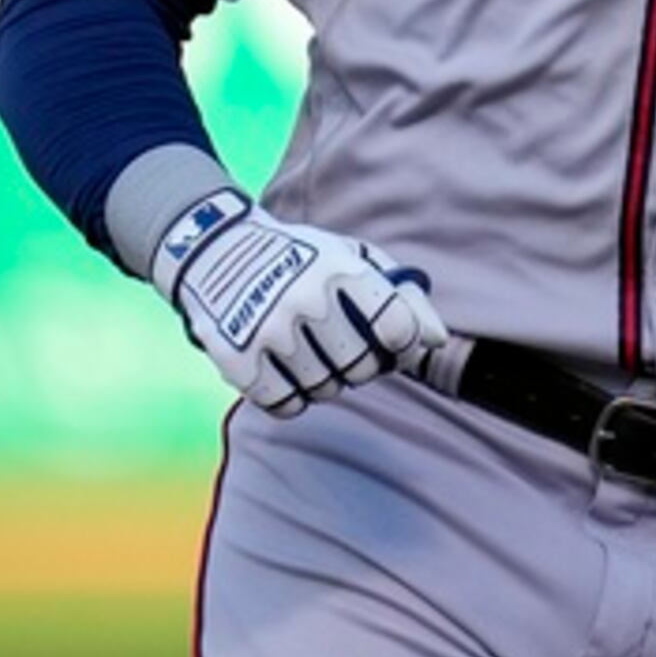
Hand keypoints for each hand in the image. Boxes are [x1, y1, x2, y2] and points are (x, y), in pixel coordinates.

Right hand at [149, 189, 446, 417]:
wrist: (217, 251)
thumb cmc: (302, 258)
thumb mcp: (354, 257)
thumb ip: (403, 296)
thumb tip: (438, 341)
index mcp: (341, 269)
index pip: (398, 329)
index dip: (403, 344)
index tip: (393, 342)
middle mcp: (306, 300)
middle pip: (362, 366)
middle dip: (363, 364)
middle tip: (346, 347)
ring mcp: (269, 331)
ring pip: (325, 389)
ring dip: (326, 380)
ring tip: (312, 352)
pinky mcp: (237, 359)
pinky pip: (286, 405)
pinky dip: (292, 397)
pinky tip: (286, 370)